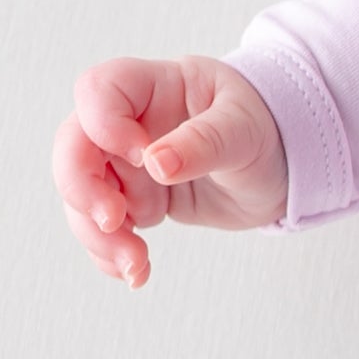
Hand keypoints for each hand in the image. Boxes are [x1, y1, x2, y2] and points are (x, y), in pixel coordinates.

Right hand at [52, 54, 287, 287]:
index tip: (142, 157)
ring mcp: (128, 163)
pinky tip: (135, 272)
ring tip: (135, 263)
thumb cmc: (266, 129)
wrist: (284, 168)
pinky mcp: (136, 199)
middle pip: (74, 146)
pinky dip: (111, 252)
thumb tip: (156, 164)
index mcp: (153, 86)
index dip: (104, 124)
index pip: (98, 90)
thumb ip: (204, 141)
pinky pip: (104, 226)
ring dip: (97, 234)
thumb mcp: (245, 129)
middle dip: (82, 189)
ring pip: (82, 194)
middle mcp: (130, 122)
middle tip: (114, 221)